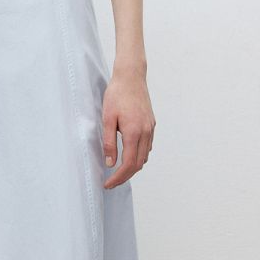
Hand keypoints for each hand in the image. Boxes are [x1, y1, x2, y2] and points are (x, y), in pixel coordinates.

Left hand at [101, 67, 154, 188]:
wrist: (131, 76)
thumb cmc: (117, 94)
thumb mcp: (107, 118)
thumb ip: (109, 142)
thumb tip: (110, 163)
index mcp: (134, 133)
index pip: (128, 164)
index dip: (118, 178)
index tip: (108, 184)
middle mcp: (145, 133)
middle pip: (138, 164)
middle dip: (125, 176)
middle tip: (111, 181)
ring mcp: (150, 128)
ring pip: (144, 156)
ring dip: (133, 166)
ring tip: (118, 169)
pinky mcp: (151, 123)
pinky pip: (147, 146)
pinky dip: (139, 154)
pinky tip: (129, 152)